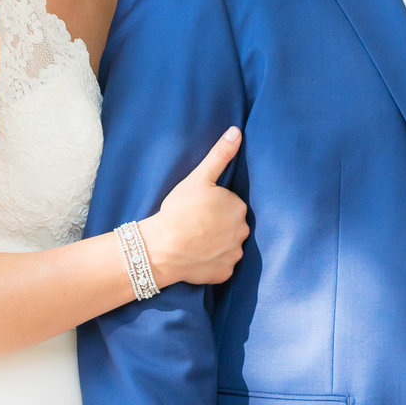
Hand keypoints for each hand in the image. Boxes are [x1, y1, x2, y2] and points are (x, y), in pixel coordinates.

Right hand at [140, 128, 246, 286]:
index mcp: (238, 207)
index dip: (212, 206)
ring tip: (193, 242)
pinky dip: (211, 263)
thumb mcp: (198, 178)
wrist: (163, 248)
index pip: (229, 205)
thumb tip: (237, 131)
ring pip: (228, 246)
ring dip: (216, 245)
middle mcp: (242, 231)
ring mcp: (234, 254)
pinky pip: (221, 266)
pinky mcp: (225, 273)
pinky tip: (196, 257)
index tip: (196, 209)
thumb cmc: (179, 210)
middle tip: (194, 225)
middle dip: (217, 226)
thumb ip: (220, 155)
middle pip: (231, 226)